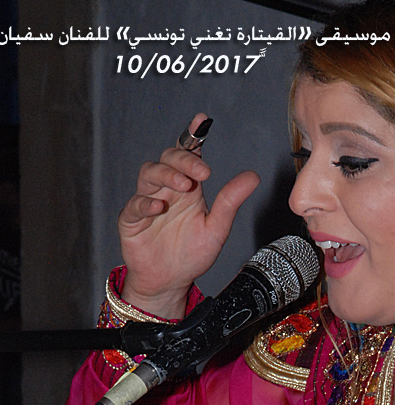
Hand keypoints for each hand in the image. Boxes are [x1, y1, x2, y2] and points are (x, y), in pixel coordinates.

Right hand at [118, 111, 259, 317]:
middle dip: (184, 160)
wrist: (170, 283)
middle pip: (169, 159)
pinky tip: (160, 207)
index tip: (202, 121)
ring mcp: (147, 201)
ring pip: (149, 173)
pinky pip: (134, 204)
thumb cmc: (191, 255)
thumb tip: (252, 177)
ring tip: (184, 186)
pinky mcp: (131, 219)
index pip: (189, 154)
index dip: (193, 135)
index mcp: (188, 187)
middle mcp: (167, 189)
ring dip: (166, 175)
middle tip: (202, 172)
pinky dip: (146, 202)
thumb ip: (230, 201)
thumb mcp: (217, 228)